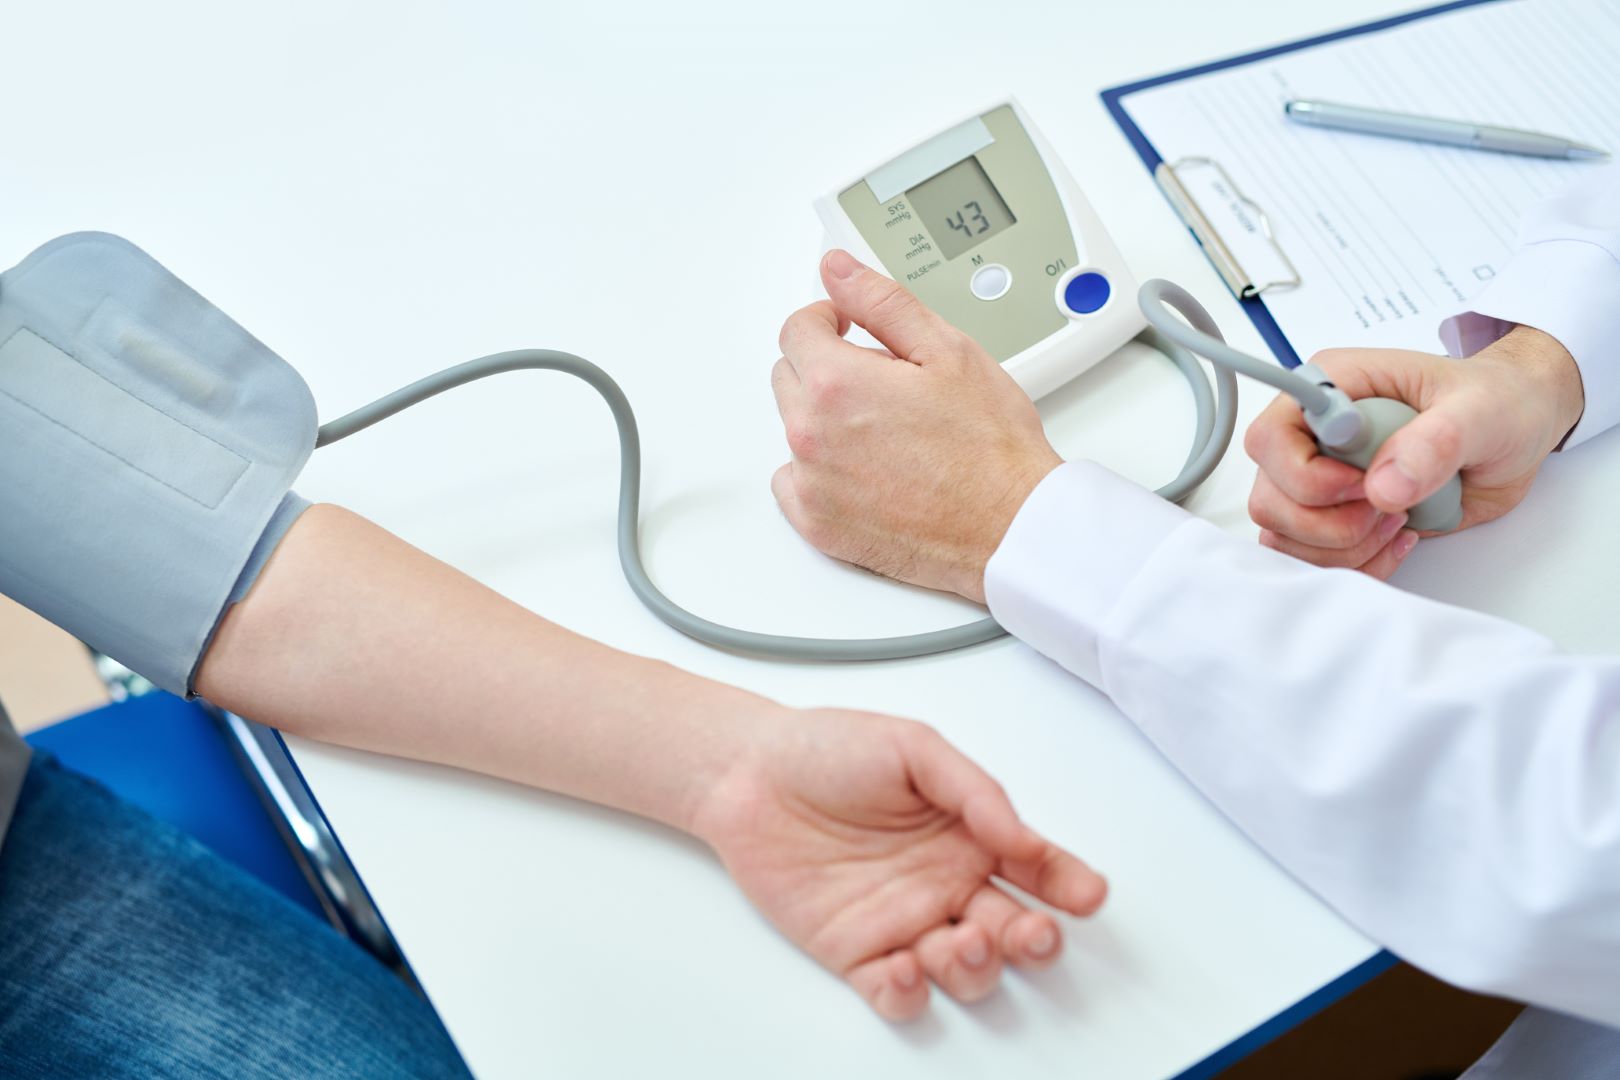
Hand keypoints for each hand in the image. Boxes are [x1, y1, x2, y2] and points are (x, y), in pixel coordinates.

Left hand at [690, 709, 1106, 1021]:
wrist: (746, 773)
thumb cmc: (826, 749)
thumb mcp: (911, 747)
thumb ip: (973, 789)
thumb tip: (1020, 834)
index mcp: (969, 833)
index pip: (1037, 867)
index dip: (1068, 884)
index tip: (1087, 893)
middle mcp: (946, 884)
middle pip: (1013, 931)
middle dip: (1036, 940)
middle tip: (1036, 932)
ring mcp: (904, 922)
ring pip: (963, 969)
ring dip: (977, 967)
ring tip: (965, 941)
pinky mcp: (857, 953)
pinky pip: (895, 992)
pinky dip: (909, 994)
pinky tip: (907, 968)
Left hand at [771, 249, 1061, 602]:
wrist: (1011, 527)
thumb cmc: (990, 449)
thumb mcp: (947, 350)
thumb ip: (882, 301)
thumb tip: (839, 270)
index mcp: (836, 383)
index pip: (796, 329)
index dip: (828, 320)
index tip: (848, 328)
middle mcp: (810, 434)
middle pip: (790, 377)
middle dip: (826, 368)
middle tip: (882, 384)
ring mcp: (811, 484)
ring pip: (793, 428)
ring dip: (825, 419)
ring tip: (885, 431)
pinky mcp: (817, 525)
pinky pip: (793, 483)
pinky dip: (820, 472)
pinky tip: (867, 471)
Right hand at [1244, 327, 1583, 577]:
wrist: (1520, 427)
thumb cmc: (1497, 401)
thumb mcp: (1480, 410)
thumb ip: (1434, 441)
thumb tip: (1385, 484)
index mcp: (1333, 389)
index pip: (1269, 437)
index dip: (1303, 475)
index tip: (1362, 485)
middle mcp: (1314, 435)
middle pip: (1270, 498)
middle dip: (1329, 523)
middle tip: (1391, 509)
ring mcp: (1321, 479)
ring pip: (1285, 537)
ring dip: (1346, 547)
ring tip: (1401, 520)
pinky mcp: (1337, 516)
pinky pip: (1316, 559)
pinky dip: (1359, 564)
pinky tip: (1401, 538)